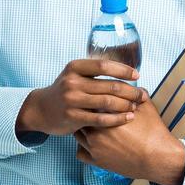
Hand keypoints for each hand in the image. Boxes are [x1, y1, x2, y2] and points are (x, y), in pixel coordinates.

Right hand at [23, 58, 147, 136]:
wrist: (41, 110)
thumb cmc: (64, 91)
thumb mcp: (74, 76)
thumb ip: (93, 73)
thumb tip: (124, 71)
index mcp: (75, 67)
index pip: (104, 65)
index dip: (123, 70)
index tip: (137, 76)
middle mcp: (72, 82)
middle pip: (110, 86)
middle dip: (130, 91)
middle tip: (142, 95)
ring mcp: (71, 100)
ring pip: (107, 102)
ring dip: (126, 105)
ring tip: (136, 106)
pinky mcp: (73, 117)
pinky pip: (101, 118)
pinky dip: (118, 119)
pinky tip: (128, 118)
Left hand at [73, 92, 179, 182]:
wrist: (158, 158)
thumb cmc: (153, 132)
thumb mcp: (146, 107)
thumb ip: (136, 94)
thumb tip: (133, 87)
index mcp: (107, 114)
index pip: (91, 100)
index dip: (94, 99)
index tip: (98, 99)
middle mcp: (96, 129)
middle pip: (82, 116)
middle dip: (87, 113)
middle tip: (94, 113)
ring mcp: (94, 146)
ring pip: (78, 133)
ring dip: (84, 129)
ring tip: (94, 128)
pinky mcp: (97, 161)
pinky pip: (79, 152)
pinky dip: (83, 147)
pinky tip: (94, 144)